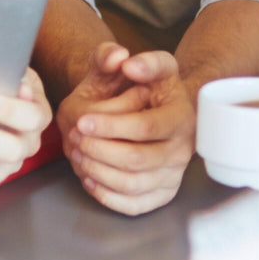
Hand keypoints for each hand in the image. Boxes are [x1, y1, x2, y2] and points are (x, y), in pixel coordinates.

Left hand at [59, 43, 194, 215]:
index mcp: (181, 116)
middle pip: (138, 160)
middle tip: (75, 140)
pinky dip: (109, 195)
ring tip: (79, 155)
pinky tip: (91, 178)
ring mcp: (174, 174)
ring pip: (134, 185)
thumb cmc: (147, 85)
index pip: (146, 127)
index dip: (111, 125)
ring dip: (100, 172)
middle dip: (100, 151)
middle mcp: (183, 148)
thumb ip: (123, 54)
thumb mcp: (136, 62)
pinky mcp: (163, 193)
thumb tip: (123, 60)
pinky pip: (135, 205)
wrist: (163, 109)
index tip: (82, 120)